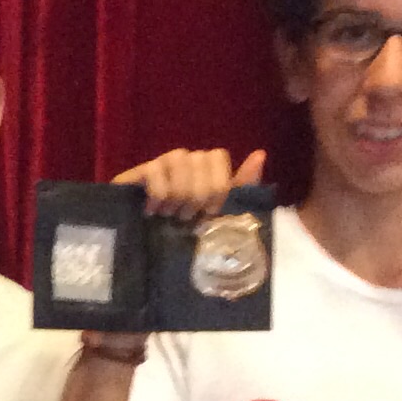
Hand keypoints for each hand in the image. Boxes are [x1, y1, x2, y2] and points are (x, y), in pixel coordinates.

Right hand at [111, 146, 267, 218]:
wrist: (142, 247)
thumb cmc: (184, 233)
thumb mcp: (220, 214)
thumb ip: (241, 186)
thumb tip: (260, 154)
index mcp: (205, 170)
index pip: (217, 156)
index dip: (217, 185)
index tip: (208, 213)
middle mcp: (185, 161)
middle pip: (201, 159)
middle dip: (197, 195)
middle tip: (185, 217)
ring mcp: (162, 163)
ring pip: (180, 159)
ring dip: (178, 194)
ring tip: (169, 214)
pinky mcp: (141, 171)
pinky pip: (156, 170)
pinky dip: (158, 194)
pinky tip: (152, 211)